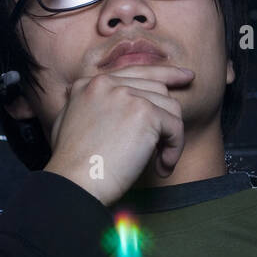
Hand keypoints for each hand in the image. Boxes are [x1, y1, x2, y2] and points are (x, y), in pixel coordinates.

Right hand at [43, 63, 194, 206]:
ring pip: (171, 107)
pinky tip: (161, 167)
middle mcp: (106, 83)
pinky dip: (174, 149)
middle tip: (165, 147)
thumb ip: (91, 107)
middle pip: (158, 89)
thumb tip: (111, 107)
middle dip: (167, 118)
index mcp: (89, 84)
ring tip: (160, 162)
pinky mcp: (144, 113)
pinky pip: (176, 127)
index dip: (164, 74)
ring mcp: (125, 95)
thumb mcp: (70, 125)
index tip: (186, 76)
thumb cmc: (72, 167)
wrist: (74, 184)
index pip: (135, 72)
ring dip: (171, 137)